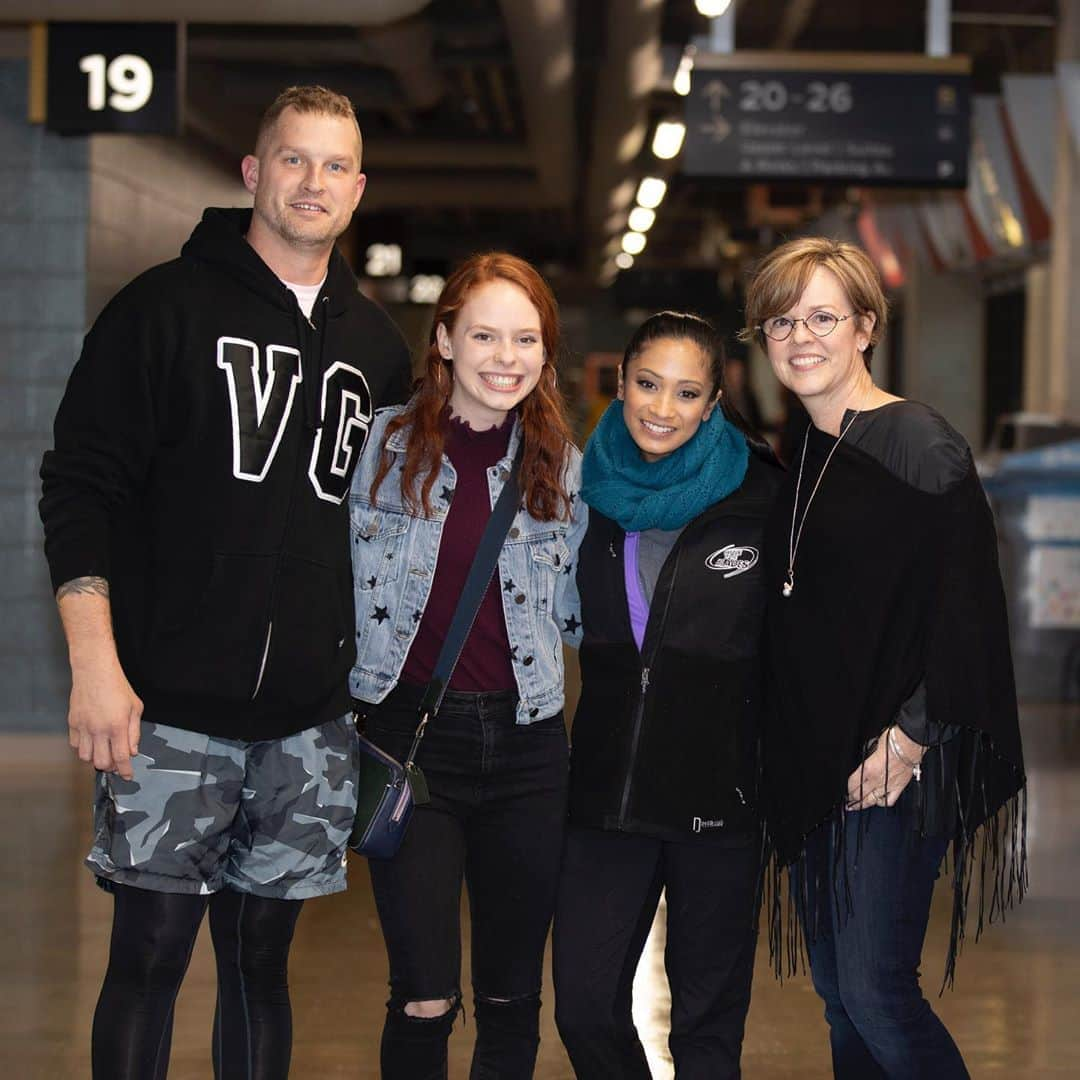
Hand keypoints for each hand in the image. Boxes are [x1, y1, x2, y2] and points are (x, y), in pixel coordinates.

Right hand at [68, 661, 142, 779]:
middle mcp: (99, 729)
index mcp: (118, 726)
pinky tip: (92, 742)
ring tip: (104, 751)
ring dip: (95, 758)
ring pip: (85, 757)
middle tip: (116, 763)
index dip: (125, 771)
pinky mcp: (73, 723)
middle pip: (101, 762)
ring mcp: (84, 727)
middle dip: (110, 767)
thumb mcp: (136, 707)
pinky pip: (75, 745)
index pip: (121, 757)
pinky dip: (83, 748)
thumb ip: (135, 732)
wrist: (95, 671)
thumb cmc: (117, 686)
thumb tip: (133, 751)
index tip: (128, 776)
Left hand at [846, 726, 923, 810]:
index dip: (848, 788)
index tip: (847, 789)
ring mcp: (887, 785)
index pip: (852, 784)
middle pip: (859, 795)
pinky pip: (888, 801)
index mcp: (867, 769)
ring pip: (871, 801)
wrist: (907, 745)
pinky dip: (882, 803)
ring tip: (859, 806)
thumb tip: (865, 762)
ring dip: (863, 804)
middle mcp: (875, 780)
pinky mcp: (898, 788)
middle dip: (852, 798)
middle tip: (849, 801)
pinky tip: (879, 802)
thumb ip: (866, 759)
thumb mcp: (871, 748)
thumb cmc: (891, 742)